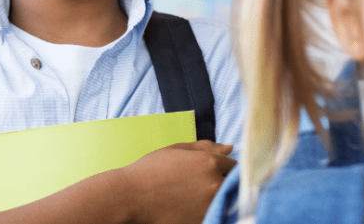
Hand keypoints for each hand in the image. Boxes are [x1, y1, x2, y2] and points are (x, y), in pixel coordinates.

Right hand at [118, 141, 236, 223]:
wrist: (131, 197)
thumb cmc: (151, 170)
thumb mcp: (176, 150)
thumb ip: (205, 147)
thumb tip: (229, 147)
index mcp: (210, 163)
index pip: (233, 165)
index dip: (222, 168)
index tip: (209, 172)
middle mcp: (215, 184)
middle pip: (233, 184)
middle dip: (222, 182)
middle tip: (199, 184)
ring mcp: (210, 206)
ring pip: (226, 200)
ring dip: (216, 197)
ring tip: (193, 196)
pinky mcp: (204, 220)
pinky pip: (215, 213)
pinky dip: (207, 209)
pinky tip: (190, 206)